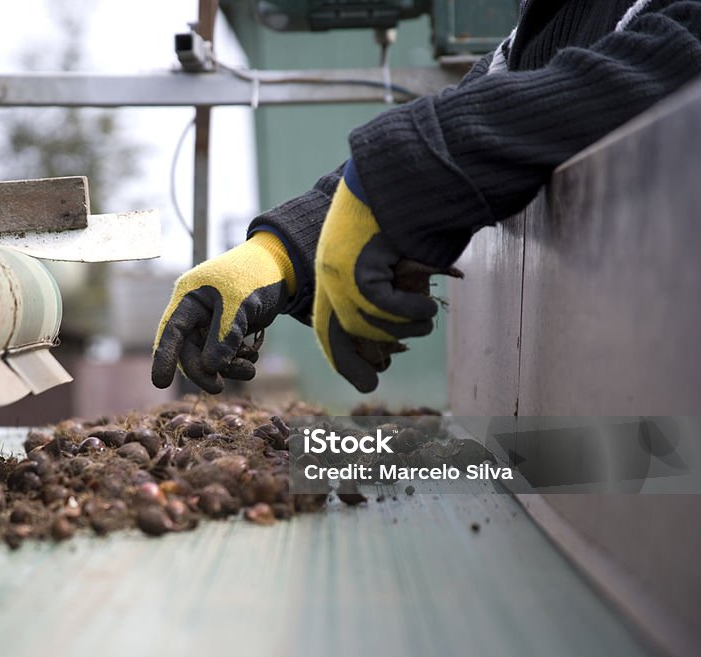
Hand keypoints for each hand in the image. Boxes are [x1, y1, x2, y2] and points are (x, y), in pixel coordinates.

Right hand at [152, 232, 294, 393]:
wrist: (281, 268)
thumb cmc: (255, 276)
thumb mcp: (240, 303)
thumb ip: (224, 336)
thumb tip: (209, 368)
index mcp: (189, 297)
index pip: (171, 330)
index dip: (164, 357)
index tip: (161, 383)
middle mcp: (195, 312)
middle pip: (189, 350)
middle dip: (203, 370)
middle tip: (218, 388)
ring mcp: (211, 323)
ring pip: (208, 357)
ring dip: (225, 368)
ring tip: (249, 371)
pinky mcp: (227, 332)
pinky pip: (224, 355)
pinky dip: (236, 362)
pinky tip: (251, 359)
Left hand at [314, 160, 459, 391]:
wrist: (404, 172)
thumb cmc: (406, 211)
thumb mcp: (388, 253)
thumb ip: (384, 284)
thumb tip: (394, 330)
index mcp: (334, 268)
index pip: (329, 322)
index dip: (342, 355)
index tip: (360, 379)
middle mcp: (330, 272)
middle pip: (339, 334)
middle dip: (354, 364)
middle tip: (372, 384)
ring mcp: (340, 271)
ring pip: (367, 324)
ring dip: (404, 328)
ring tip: (425, 317)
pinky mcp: (358, 267)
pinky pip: (383, 308)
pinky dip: (410, 313)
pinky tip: (427, 308)